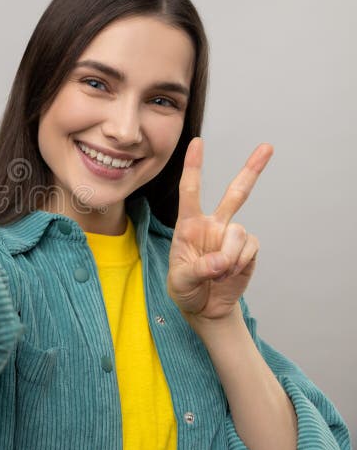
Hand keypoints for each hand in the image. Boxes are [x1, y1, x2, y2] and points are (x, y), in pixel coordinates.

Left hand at [166, 137, 272, 323]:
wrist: (205, 307)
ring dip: (230, 255)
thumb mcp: (181, 281)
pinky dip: (239, 263)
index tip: (197, 141)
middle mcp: (213, 225)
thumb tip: (221, 260)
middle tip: (267, 147)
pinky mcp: (248, 250)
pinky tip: (229, 274)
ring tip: (218, 273)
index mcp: (189, 225)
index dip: (194, 166)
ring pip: (239, 232)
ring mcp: (232, 237)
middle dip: (252, 170)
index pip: (190, 191)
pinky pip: (250, 248)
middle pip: (236, 194)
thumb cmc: (185, 289)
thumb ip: (198, 269)